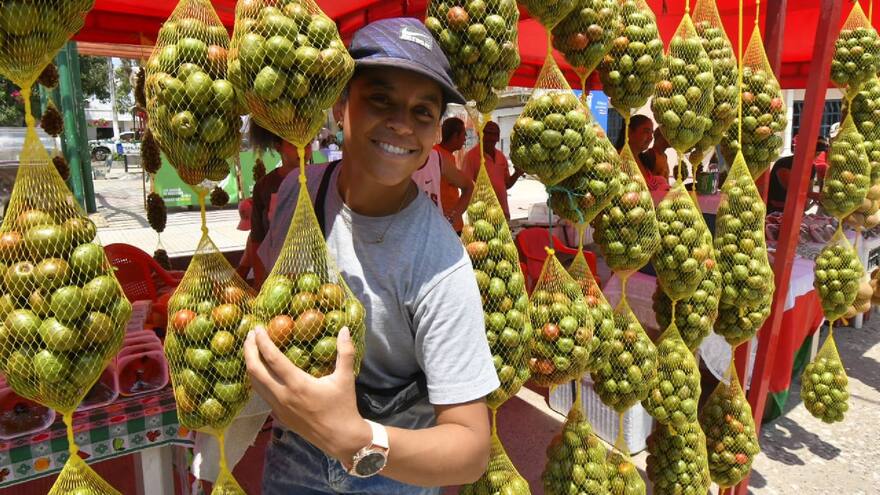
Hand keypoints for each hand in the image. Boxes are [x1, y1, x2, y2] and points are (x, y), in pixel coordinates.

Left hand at [244, 326, 370, 462]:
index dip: (262, 342)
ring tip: (252, 350)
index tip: (258, 328)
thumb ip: (345, 352)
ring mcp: (278, 407)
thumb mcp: (346, 378)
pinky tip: (262, 372)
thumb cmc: (343, 407)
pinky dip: (257, 380)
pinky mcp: (279, 415)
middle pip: (255, 370)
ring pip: (255, 384)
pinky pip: (262, 394)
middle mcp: (283, 396)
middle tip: (250, 335)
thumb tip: (344, 329)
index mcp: (298, 384)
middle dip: (249, 351)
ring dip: (251, 365)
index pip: (272, 359)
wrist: (340, 438)